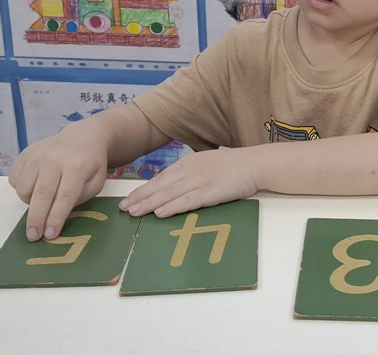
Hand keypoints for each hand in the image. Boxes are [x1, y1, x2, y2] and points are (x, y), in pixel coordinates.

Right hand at [8, 125, 107, 240]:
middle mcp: (54, 158)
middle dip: (36, 219)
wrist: (83, 137)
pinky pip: (15, 180)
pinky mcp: (25, 153)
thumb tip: (54, 219)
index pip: (64, 197)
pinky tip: (35, 186)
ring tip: (42, 202)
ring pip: (24, 189)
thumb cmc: (91, 165)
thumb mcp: (96, 182)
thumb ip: (78, 200)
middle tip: (33, 237)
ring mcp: (37, 154)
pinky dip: (22, 190)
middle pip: (41, 195)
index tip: (49, 235)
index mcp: (77, 166)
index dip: (56, 218)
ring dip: (30, 203)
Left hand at [118, 148, 257, 217]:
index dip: (143, 190)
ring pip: (169, 194)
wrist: (254, 164)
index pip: (160, 179)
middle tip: (123, 209)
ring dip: (149, 204)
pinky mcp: (210, 192)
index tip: (128, 199)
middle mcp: (189, 171)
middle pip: (159, 186)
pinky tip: (160, 213)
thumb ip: (190, 173)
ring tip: (134, 213)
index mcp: (187, 164)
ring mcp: (199, 181)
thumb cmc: (233, 166)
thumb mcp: (206, 164)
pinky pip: (187, 201)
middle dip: (140, 198)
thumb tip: (175, 186)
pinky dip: (172, 207)